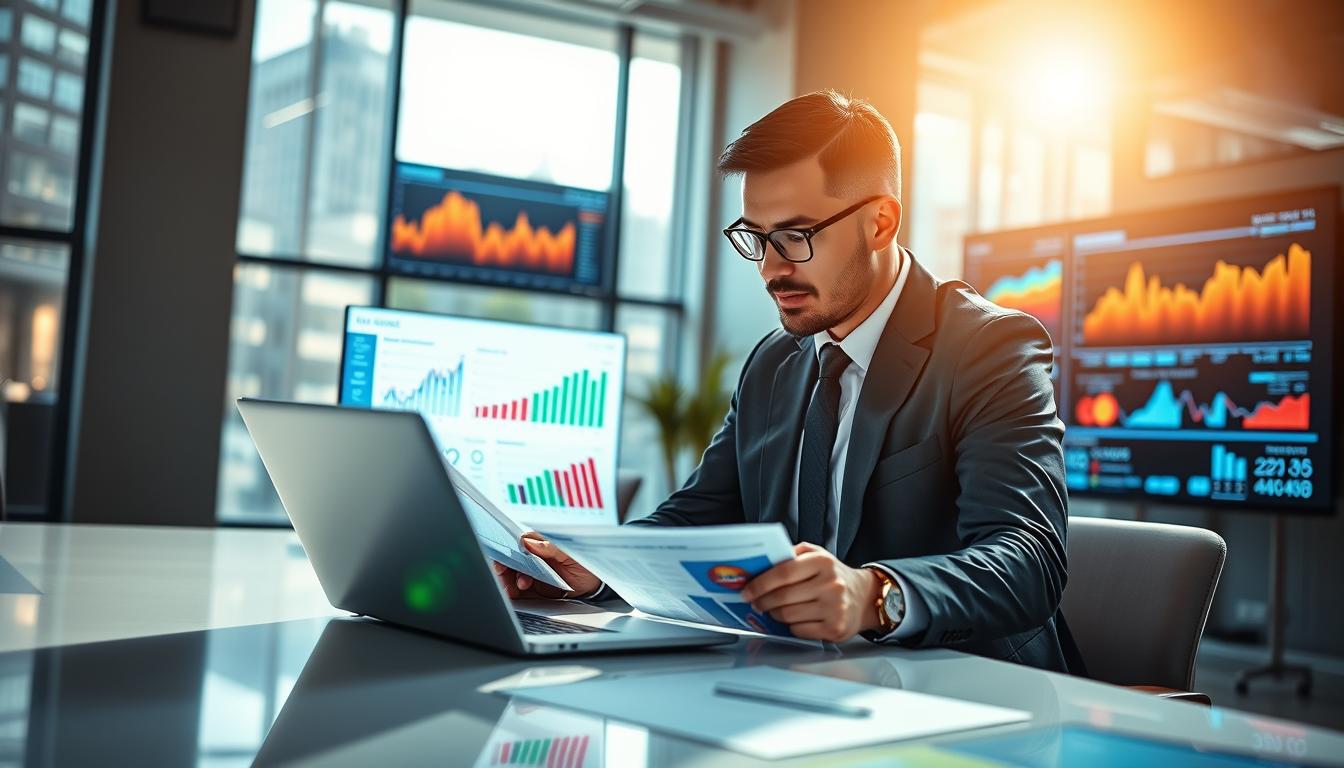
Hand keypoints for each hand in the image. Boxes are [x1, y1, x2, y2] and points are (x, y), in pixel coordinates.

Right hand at [492, 533, 601, 599]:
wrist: (595, 589)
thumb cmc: (586, 567)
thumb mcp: (571, 555)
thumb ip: (550, 548)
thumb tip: (527, 541)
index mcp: (542, 546)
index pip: (519, 542)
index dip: (507, 545)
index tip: (503, 551)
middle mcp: (534, 559)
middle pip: (510, 559)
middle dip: (503, 564)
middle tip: (503, 569)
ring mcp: (532, 574)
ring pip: (510, 575)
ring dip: (508, 579)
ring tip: (521, 585)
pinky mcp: (533, 590)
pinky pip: (516, 591)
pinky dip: (512, 592)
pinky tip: (514, 593)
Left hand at [739, 542, 882, 641]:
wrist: (864, 597)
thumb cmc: (833, 575)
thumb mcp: (816, 555)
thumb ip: (791, 555)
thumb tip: (761, 565)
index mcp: (823, 562)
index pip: (783, 573)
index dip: (760, 584)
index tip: (747, 591)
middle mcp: (831, 584)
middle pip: (783, 597)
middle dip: (762, 602)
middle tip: (755, 602)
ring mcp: (834, 608)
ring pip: (788, 616)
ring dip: (774, 614)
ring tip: (773, 610)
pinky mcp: (835, 629)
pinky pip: (799, 630)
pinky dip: (791, 626)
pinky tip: (793, 619)